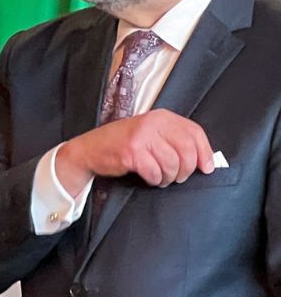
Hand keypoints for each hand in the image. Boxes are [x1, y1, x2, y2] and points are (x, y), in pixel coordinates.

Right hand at [55, 110, 214, 191]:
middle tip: (179, 177)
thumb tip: (203, 159)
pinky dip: (155, 179)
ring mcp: (141, 137)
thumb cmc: (124, 144)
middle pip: (186, 150)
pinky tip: (150, 178)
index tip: (206, 168)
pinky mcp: (131, 152)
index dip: (204, 153)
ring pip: (172, 163)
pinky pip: (154, 171)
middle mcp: (153, 123)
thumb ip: (174, 140)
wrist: (90, 149)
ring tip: (162, 178)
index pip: (194, 133)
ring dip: (169, 177)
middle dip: (186, 169)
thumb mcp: (151, 134)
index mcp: (162, 117)